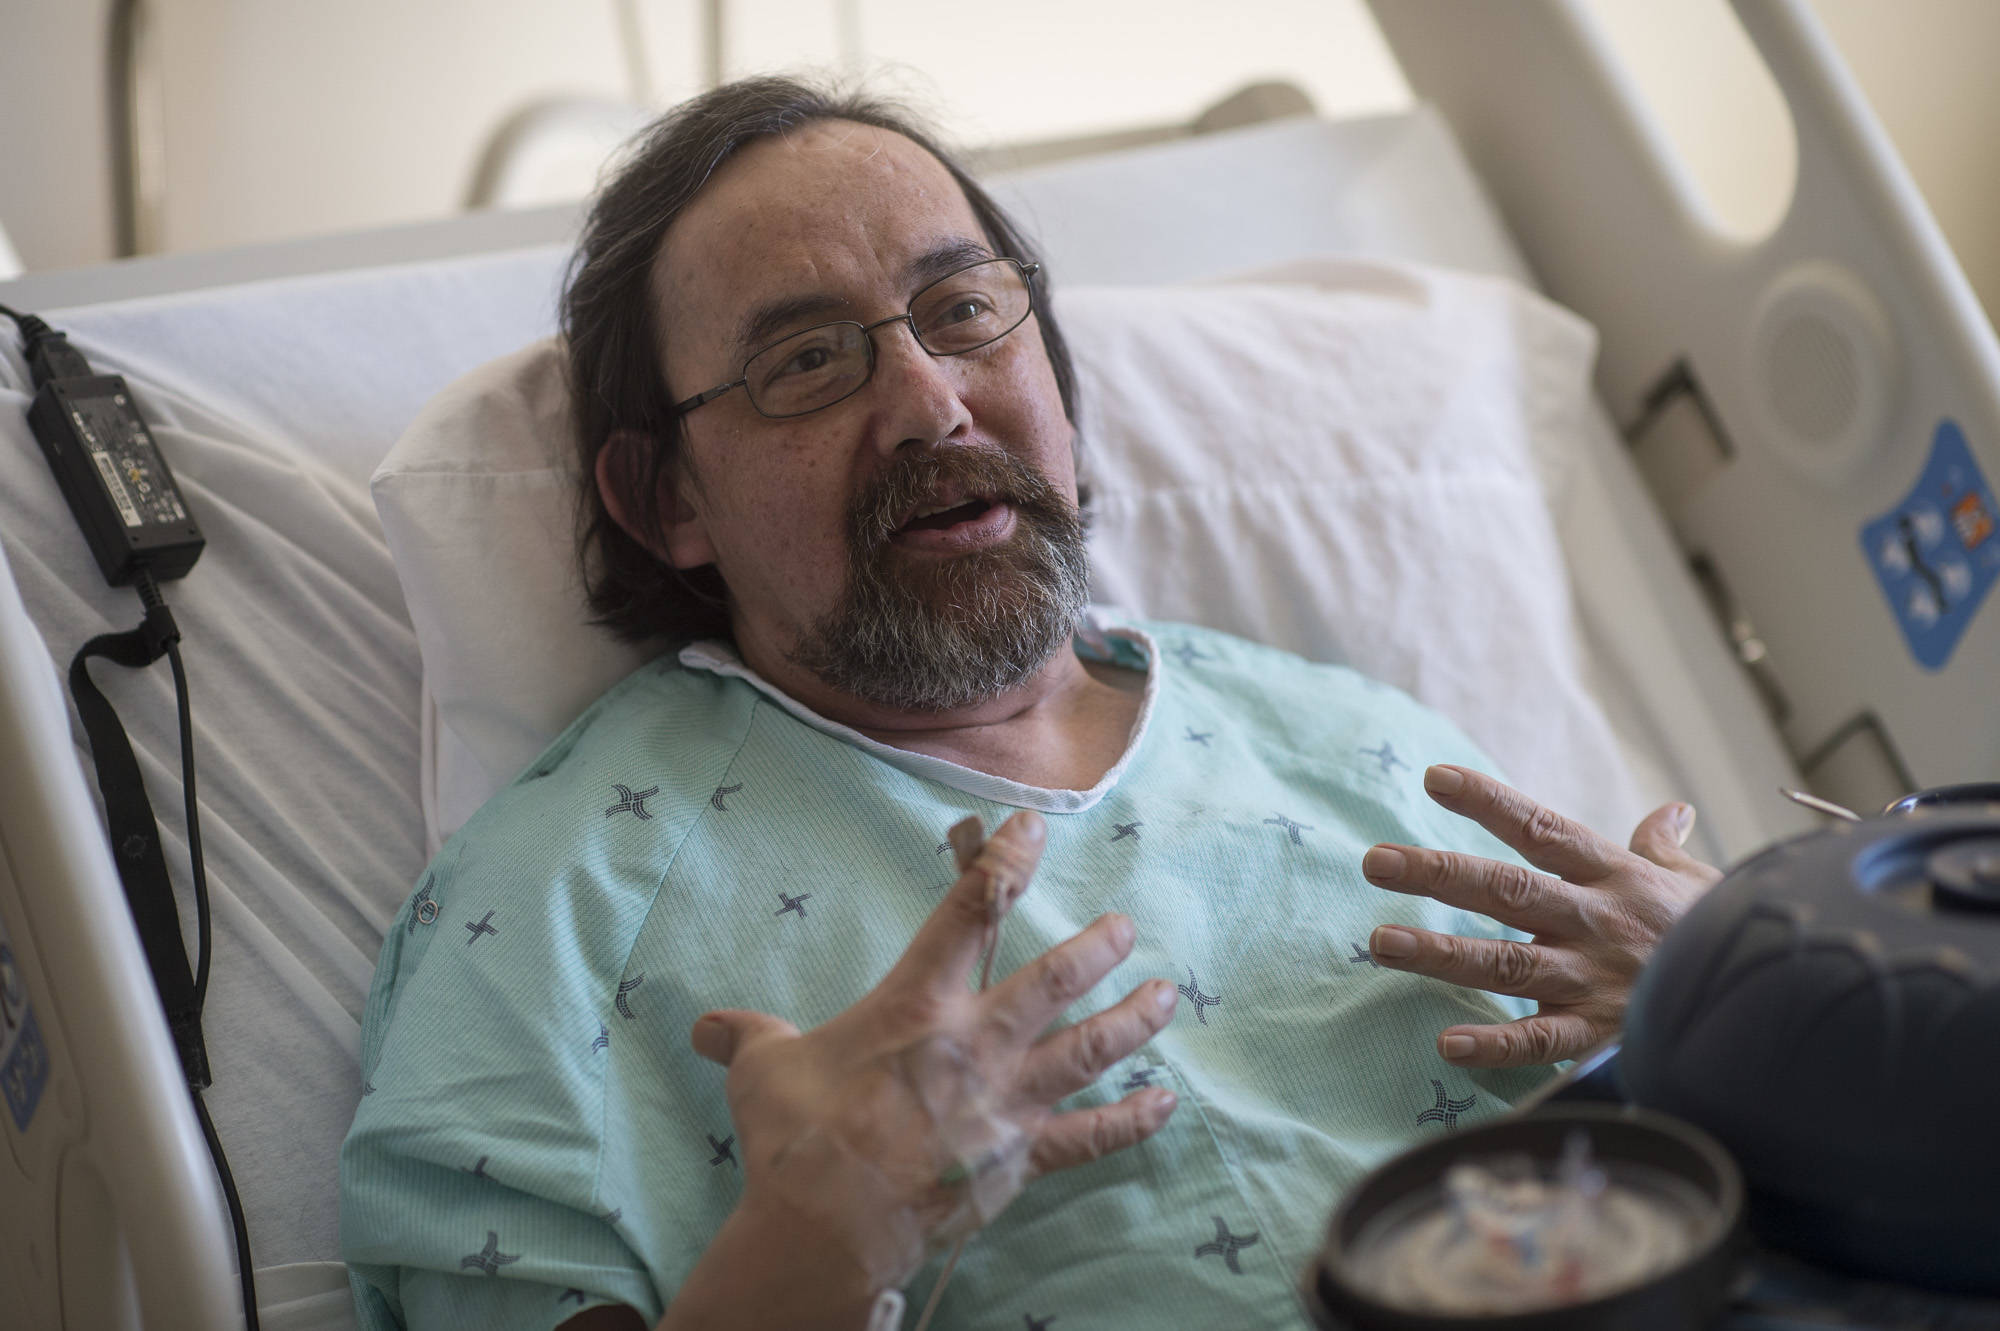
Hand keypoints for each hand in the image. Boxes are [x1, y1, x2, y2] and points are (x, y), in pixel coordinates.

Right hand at [687, 810, 1179, 1291]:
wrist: (825, 1227)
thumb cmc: (796, 1140)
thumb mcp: (763, 1070)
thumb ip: (747, 1035)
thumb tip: (705, 1027)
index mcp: (917, 1006)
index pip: (970, 913)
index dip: (1004, 862)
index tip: (1033, 828)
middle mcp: (975, 1043)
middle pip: (1054, 978)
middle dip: (1096, 946)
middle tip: (1125, 926)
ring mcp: (1007, 1102)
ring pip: (1090, 1048)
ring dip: (1133, 1020)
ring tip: (1166, 995)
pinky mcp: (1021, 1159)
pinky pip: (1090, 1138)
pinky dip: (1131, 1121)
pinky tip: (1165, 1104)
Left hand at [1360, 765, 1720, 1067]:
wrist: (1778, 998)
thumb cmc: (1728, 935)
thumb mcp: (1700, 881)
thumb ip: (1665, 848)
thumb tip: (1669, 811)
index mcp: (1613, 875)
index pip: (1540, 827)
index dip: (1488, 800)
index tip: (1434, 778)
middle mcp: (1595, 920)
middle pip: (1506, 890)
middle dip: (1437, 874)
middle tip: (1376, 861)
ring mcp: (1593, 978)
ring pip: (1506, 963)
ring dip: (1440, 954)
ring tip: (1381, 943)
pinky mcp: (1601, 1034)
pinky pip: (1541, 1042)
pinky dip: (1495, 1045)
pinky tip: (1448, 1042)